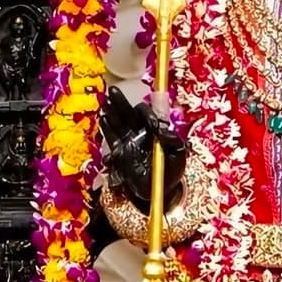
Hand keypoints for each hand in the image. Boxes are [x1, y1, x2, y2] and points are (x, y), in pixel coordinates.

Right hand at [100, 85, 186, 211]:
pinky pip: (113, 139)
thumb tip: (162, 129)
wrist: (161, 190)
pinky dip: (108, 130)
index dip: (146, 114)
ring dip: (111, 113)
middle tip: (113, 91)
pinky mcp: (121, 153)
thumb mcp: (178, 154)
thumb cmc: (172, 170)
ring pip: (119, 123)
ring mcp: (129, 141)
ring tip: (105, 102)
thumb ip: (172, 140)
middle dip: (121, 102)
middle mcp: (140, 132)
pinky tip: (103, 119)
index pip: (147, 115)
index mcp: (155, 129)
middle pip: (128, 114)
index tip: (149, 121)